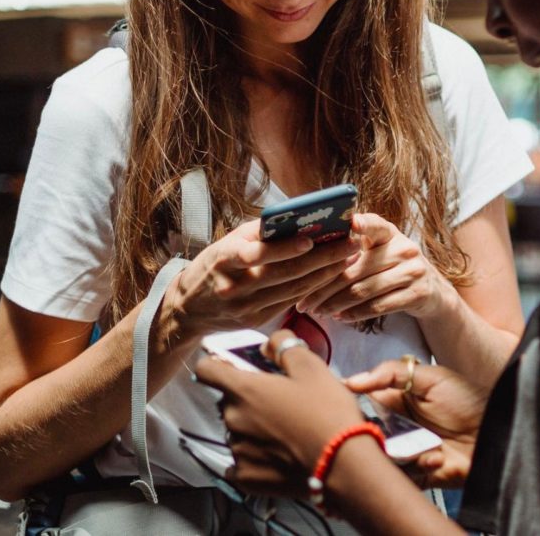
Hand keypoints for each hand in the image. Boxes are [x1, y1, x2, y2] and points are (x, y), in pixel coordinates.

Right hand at [168, 220, 354, 337]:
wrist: (188, 309)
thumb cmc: (214, 264)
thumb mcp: (228, 242)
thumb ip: (261, 232)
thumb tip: (300, 217)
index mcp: (224, 260)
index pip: (257, 254)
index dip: (285, 249)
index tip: (312, 239)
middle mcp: (235, 286)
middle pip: (285, 273)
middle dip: (323, 258)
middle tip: (351, 243)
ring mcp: (246, 307)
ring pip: (294, 289)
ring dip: (325, 273)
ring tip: (349, 256)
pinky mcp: (257, 321)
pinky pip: (291, 301)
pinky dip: (313, 287)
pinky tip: (332, 274)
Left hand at [194, 330, 366, 497]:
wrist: (342, 462)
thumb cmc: (327, 410)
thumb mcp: (312, 367)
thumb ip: (284, 346)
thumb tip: (268, 344)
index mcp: (245, 389)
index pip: (206, 369)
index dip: (217, 364)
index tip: (232, 368)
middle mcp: (233, 419)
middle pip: (228, 401)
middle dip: (248, 398)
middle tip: (279, 401)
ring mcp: (237, 450)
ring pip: (237, 431)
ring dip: (252, 427)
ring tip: (284, 431)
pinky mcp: (246, 477)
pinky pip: (240, 462)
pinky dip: (253, 457)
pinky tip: (275, 456)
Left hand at [298, 214, 453, 323]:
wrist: (432, 292)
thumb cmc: (394, 268)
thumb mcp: (382, 251)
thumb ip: (356, 249)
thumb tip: (313, 258)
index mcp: (391, 233)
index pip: (376, 225)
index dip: (364, 224)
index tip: (351, 224)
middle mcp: (404, 248)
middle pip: (356, 268)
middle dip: (325, 287)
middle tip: (304, 301)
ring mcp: (413, 271)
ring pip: (364, 290)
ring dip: (335, 304)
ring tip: (317, 311)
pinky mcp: (417, 293)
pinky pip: (378, 306)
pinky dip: (354, 314)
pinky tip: (339, 317)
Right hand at [346, 358, 487, 486]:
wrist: (500, 426)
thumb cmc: (470, 397)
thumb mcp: (432, 378)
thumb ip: (391, 373)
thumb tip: (352, 380)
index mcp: (396, 404)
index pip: (362, 407)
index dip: (354, 409)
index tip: (352, 408)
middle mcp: (398, 429)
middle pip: (369, 437)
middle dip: (376, 436)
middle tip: (390, 432)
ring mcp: (408, 453)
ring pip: (384, 459)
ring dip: (404, 454)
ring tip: (429, 445)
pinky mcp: (421, 474)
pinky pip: (406, 477)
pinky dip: (420, 468)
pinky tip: (438, 457)